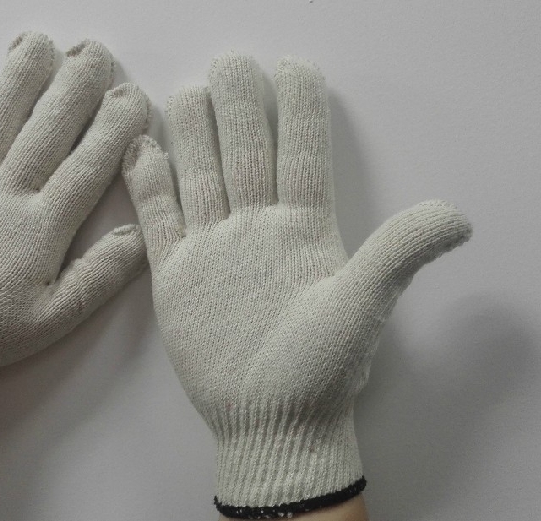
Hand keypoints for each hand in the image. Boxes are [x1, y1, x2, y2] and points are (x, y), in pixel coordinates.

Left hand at [0, 32, 149, 421]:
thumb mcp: (56, 317)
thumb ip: (101, 276)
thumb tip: (142, 237)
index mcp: (41, 228)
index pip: (86, 167)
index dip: (112, 129)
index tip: (131, 98)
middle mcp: (5, 195)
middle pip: (46, 131)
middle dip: (74, 87)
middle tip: (95, 53)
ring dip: (20, 77)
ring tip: (39, 43)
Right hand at [123, 53, 470, 516]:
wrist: (272, 421)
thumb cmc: (321, 371)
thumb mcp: (363, 308)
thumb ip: (398, 253)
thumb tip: (459, 216)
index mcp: (303, 226)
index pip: (300, 151)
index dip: (298, 108)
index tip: (293, 67)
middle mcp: (256, 227)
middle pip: (244, 151)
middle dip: (239, 105)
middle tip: (231, 62)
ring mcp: (214, 248)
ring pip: (200, 175)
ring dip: (193, 133)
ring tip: (188, 92)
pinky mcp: (177, 275)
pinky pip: (159, 219)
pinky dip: (149, 186)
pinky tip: (143, 151)